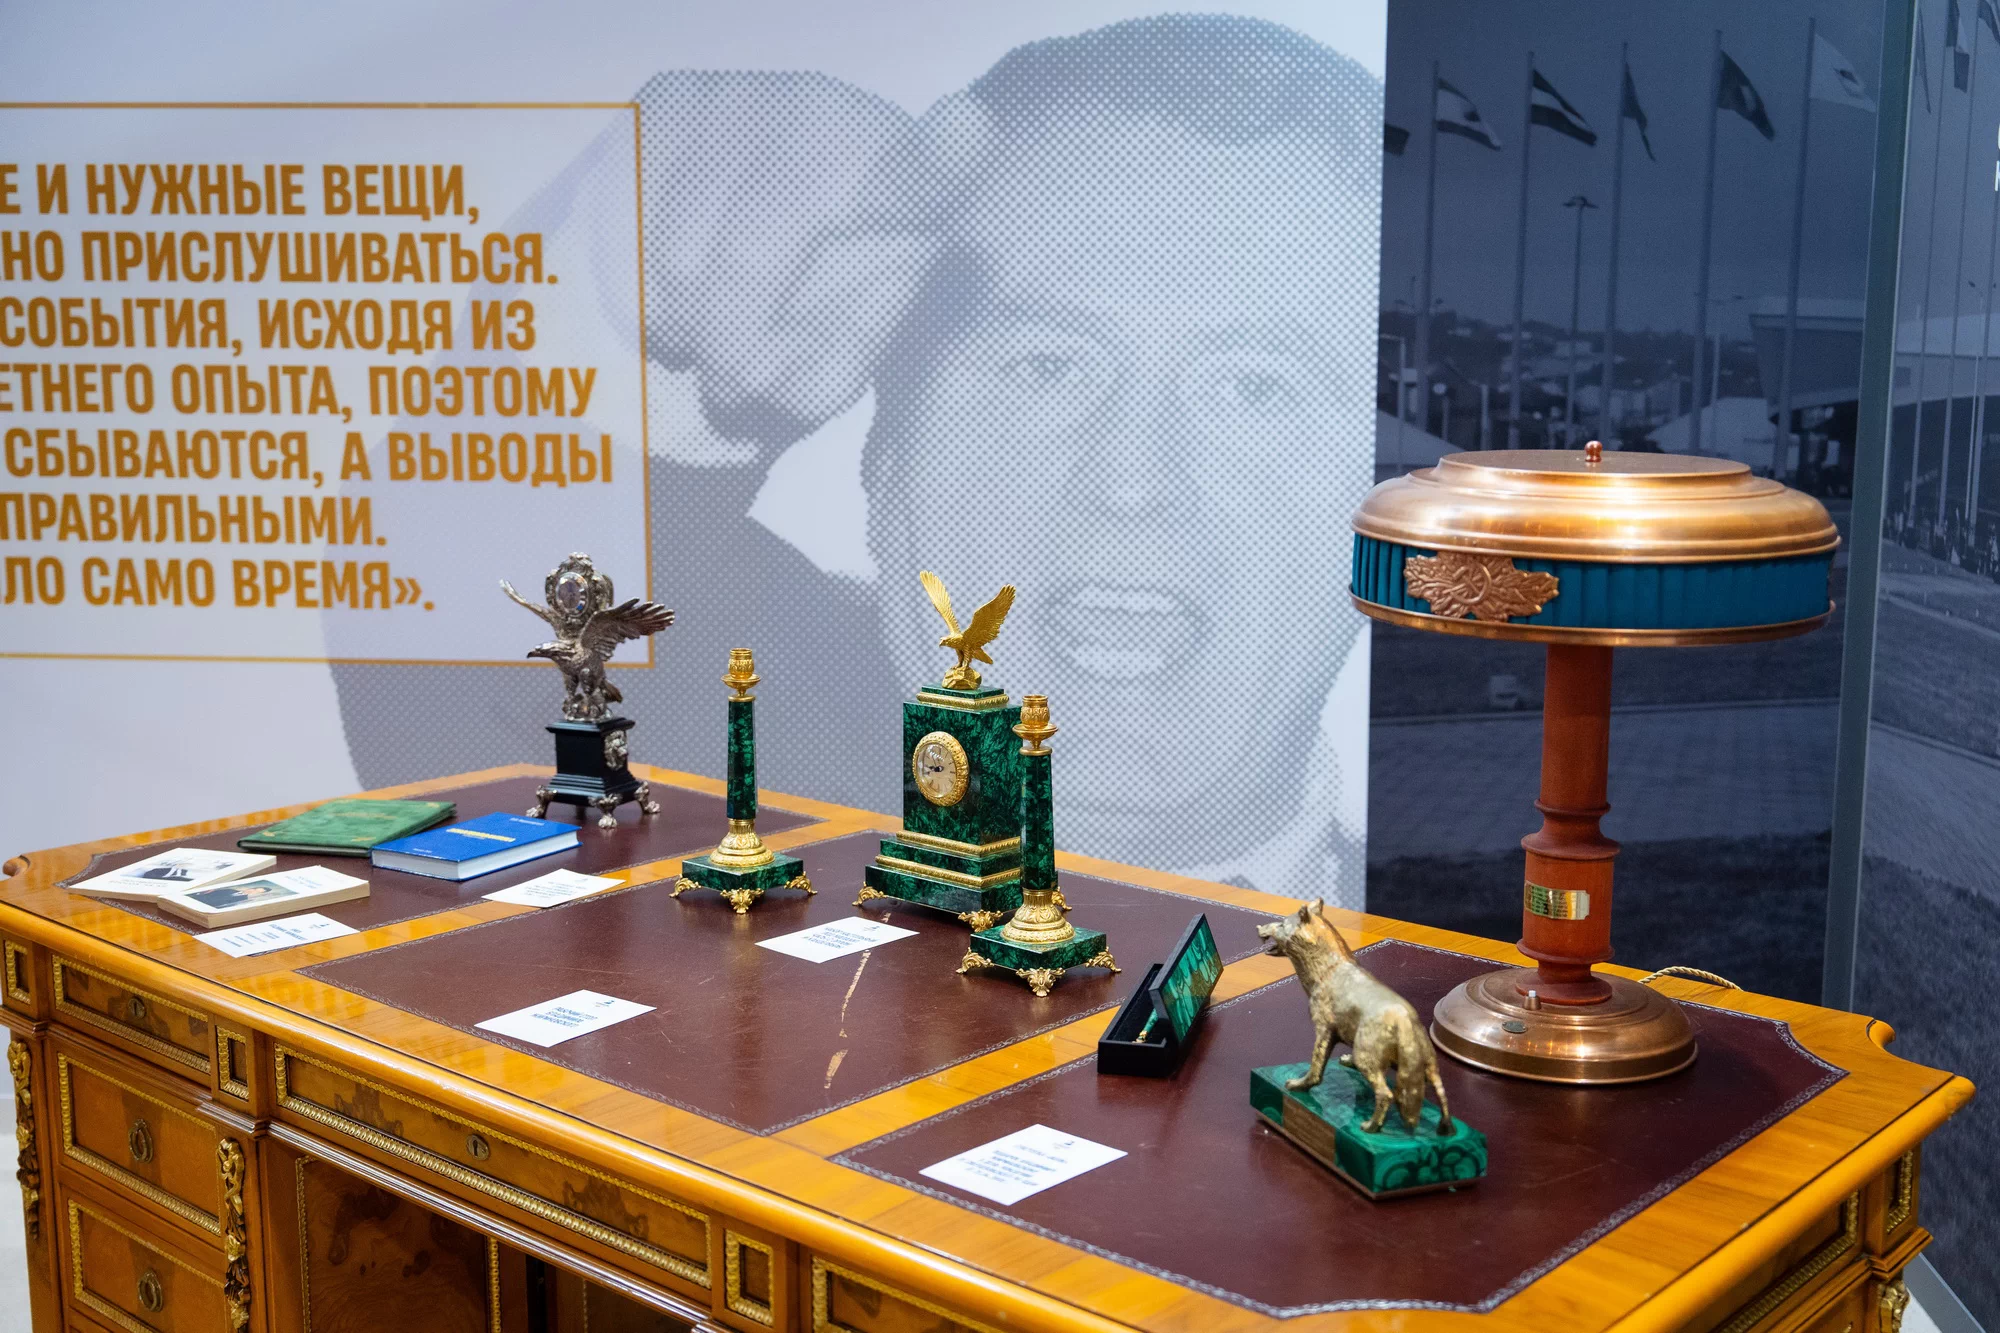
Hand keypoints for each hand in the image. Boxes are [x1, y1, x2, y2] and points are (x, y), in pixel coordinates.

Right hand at [640, 71, 940, 447]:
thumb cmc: (813, 300)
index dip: (943, 156)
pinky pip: (624, 220)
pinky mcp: (672, 100)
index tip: (968, 131)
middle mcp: (826, 115)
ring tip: (698, 341)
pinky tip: (666, 291)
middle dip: (727, 345)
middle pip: (752, 253)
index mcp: (899, 182)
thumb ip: (818, 381)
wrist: (750, 236)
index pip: (922, 176)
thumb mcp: (836, 356)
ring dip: (677, 324)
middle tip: (727, 390)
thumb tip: (763, 380)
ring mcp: (746, 98)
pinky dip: (633, 281)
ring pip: (679, 248)